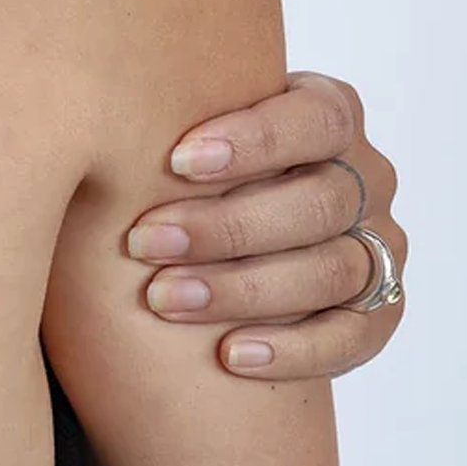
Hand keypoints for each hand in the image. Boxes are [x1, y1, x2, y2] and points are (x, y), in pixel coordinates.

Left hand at [126, 70, 406, 379]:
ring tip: (165, 299)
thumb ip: (166, 121)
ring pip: (331, 268)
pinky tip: (230, 355)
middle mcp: (367, 178)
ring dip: (243, 288)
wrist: (206, 251)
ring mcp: (379, 246)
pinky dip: (292, 348)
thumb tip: (87, 111)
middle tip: (143, 241)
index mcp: (329, 117)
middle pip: (320, 201)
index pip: (317, 118)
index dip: (255, 140)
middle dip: (227, 225)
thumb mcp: (178, 138)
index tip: (176, 161)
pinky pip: (351, 335)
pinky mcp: (377, 311)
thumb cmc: (180, 174)